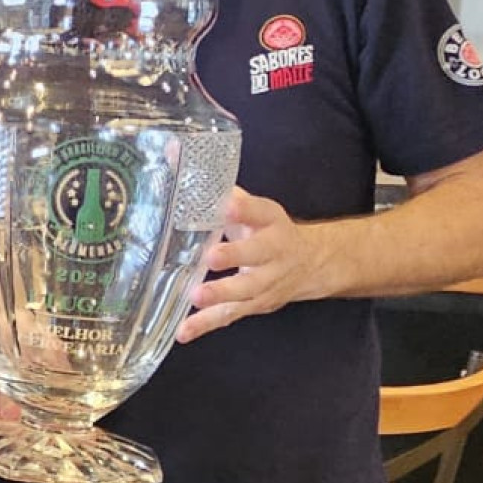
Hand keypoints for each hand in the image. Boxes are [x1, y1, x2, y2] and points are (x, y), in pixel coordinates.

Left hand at [180, 187, 327, 342]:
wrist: (310, 264)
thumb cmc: (265, 230)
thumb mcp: (251, 207)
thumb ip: (216, 186)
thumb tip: (173, 150)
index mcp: (271, 221)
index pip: (260, 211)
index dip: (244, 209)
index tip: (227, 204)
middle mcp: (273, 253)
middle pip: (256, 255)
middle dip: (235, 256)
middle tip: (211, 256)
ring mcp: (266, 282)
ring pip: (246, 291)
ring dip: (221, 295)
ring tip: (196, 296)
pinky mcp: (254, 306)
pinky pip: (230, 316)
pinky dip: (206, 325)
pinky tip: (184, 332)